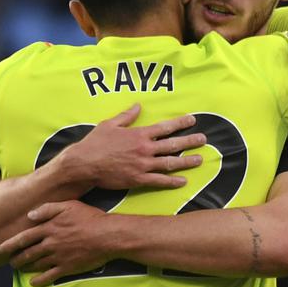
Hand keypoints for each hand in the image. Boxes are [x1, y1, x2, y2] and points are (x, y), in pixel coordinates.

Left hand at [0, 201, 111, 285]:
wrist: (107, 236)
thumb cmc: (89, 218)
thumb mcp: (68, 206)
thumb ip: (47, 209)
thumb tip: (30, 215)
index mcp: (49, 228)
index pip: (24, 237)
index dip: (11, 244)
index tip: (2, 248)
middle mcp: (50, 243)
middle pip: (27, 253)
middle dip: (16, 258)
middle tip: (11, 262)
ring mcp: (58, 257)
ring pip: (36, 264)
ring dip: (26, 268)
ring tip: (20, 269)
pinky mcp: (67, 268)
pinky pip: (49, 277)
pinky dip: (40, 281)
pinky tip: (34, 283)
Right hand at [56, 104, 204, 190]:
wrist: (84, 164)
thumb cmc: (95, 143)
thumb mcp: (110, 124)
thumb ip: (127, 115)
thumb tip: (139, 105)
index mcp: (139, 134)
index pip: (165, 127)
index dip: (180, 123)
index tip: (192, 120)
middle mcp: (144, 149)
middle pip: (172, 144)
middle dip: (190, 141)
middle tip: (203, 139)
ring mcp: (143, 165)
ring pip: (170, 163)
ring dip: (186, 161)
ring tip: (199, 159)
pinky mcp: (138, 179)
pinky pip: (159, 180)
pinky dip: (172, 181)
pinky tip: (183, 181)